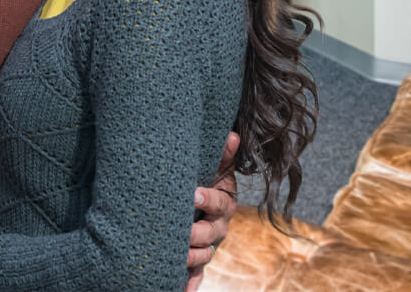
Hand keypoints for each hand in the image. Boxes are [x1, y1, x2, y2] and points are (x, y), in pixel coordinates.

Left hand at [186, 132, 240, 291]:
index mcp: (223, 205)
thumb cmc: (207, 182)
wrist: (203, 203)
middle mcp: (218, 228)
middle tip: (182, 232)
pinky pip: (196, 276)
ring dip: (191, 258)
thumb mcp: (215, 169)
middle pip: (210, 234)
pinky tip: (181, 291)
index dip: (207, 198)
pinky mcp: (198, 261)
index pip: (217, 202)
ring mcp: (208, 246)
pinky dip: (190, 284)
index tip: (193, 193)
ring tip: (177, 256)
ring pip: (203, 256)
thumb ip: (222, 155)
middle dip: (196, 233)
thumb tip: (232, 134)